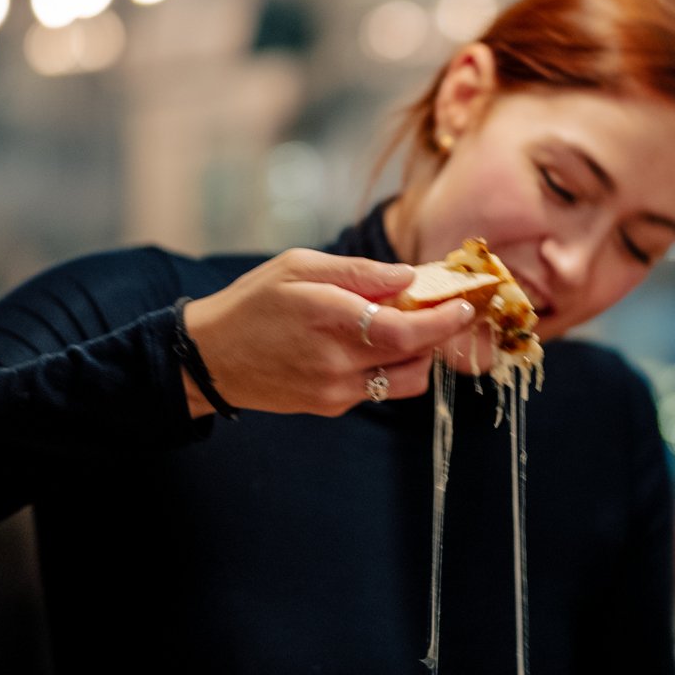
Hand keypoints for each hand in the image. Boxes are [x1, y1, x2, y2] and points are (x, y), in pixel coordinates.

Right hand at [181, 250, 479, 417]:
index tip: (465, 304)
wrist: (209, 358)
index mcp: (327, 318)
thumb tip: (408, 277)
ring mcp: (334, 391)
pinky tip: (381, 343)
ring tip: (413, 325)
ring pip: (406, 380)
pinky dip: (394, 366)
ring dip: (422, 354)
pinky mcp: (331, 407)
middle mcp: (335, 362)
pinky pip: (380, 389)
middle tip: (451, 308)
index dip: (443, 319)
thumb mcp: (298, 266)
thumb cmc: (253, 302)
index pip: (404, 329)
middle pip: (414, 354)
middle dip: (442, 331)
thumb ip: (357, 272)